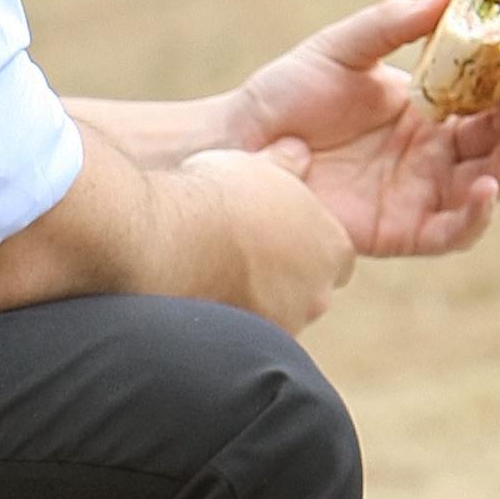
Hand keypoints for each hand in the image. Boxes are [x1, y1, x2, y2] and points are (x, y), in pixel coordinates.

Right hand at [178, 143, 356, 332]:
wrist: (165, 238)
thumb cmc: (213, 197)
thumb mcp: (256, 165)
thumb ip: (286, 164)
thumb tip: (298, 151)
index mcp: (333, 246)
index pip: (334, 255)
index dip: (303, 245)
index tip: (272, 236)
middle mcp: (319, 292)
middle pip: (308, 290)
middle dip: (282, 278)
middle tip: (240, 255)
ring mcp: (284, 323)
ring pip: (277, 315)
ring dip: (254, 301)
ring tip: (212, 275)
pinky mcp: (247, 347)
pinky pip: (244, 336)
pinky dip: (228, 320)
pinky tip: (199, 297)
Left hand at [226, 0, 499, 257]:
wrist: (237, 141)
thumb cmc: (287, 93)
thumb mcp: (342, 48)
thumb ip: (393, 23)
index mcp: (432, 110)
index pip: (496, 94)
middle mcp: (436, 154)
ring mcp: (421, 194)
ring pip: (491, 182)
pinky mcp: (400, 231)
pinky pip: (453, 231)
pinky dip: (476, 214)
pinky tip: (483, 186)